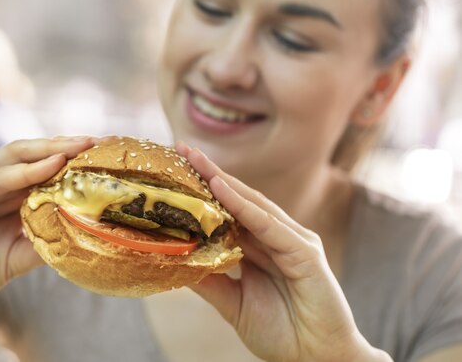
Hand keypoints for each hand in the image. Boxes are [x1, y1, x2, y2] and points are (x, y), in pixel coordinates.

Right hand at [0, 137, 94, 305]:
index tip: (104, 156)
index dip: (72, 158)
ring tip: (78, 147)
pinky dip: (21, 171)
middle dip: (65, 145)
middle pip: (33, 153)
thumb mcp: (18, 255)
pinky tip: (48, 166)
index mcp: (8, 193)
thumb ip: (45, 240)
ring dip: (47, 150)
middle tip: (98, 142)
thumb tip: (84, 232)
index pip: (43, 166)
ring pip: (14, 156)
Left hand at [176, 142, 388, 361]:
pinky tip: (223, 191)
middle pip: (240, 199)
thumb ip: (209, 281)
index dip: (205, 190)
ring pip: (255, 206)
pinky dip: (246, 208)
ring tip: (197, 162)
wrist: (315, 361)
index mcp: (260, 248)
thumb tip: (175, 260)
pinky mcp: (306, 255)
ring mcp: (294, 243)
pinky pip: (271, 227)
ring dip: (225, 183)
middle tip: (183, 150)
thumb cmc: (281, 332)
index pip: (230, 211)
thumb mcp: (233, 303)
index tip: (178, 169)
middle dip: (211, 175)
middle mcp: (277, 238)